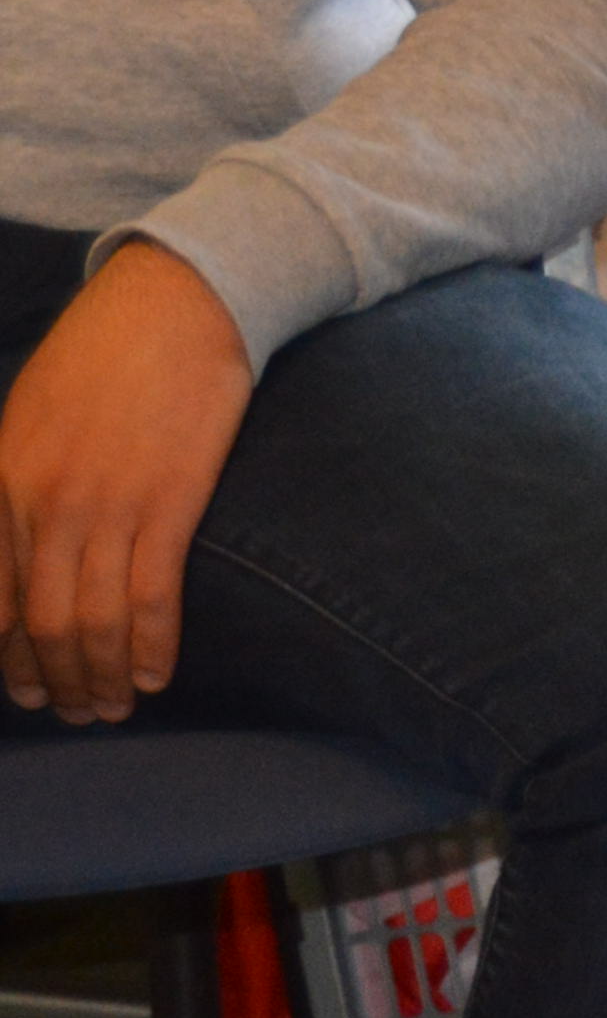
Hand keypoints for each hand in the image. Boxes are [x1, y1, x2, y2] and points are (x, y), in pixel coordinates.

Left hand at [0, 242, 255, 721]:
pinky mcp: (168, 502)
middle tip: (76, 714)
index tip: (28, 690)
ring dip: (102, 677)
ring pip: (93, 620)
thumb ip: (21, 482)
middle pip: (42, 621)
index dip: (8, 656)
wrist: (178, 303)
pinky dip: (150, 646)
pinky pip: (152, 595)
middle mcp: (43, 504)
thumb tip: (28, 551)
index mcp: (2, 482)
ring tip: (114, 708)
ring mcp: (105, 505)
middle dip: (57, 680)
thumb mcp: (31, 414)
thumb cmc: (107, 352)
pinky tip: (154, 674)